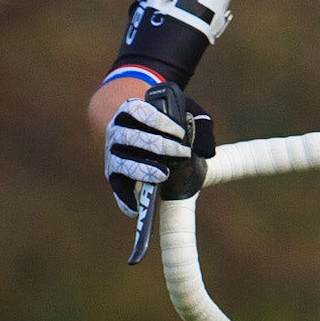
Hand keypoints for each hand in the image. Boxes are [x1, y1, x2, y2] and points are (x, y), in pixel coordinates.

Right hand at [105, 92, 213, 213]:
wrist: (150, 140)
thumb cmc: (169, 128)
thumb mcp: (184, 116)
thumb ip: (198, 123)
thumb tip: (206, 149)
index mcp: (130, 112)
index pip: (137, 111)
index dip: (158, 120)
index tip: (180, 132)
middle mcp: (116, 131)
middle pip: (131, 137)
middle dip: (158, 145)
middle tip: (182, 153)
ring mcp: (113, 154)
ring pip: (122, 162)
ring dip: (142, 169)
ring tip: (163, 175)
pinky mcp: (114, 175)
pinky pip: (117, 188)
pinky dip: (125, 199)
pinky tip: (137, 209)